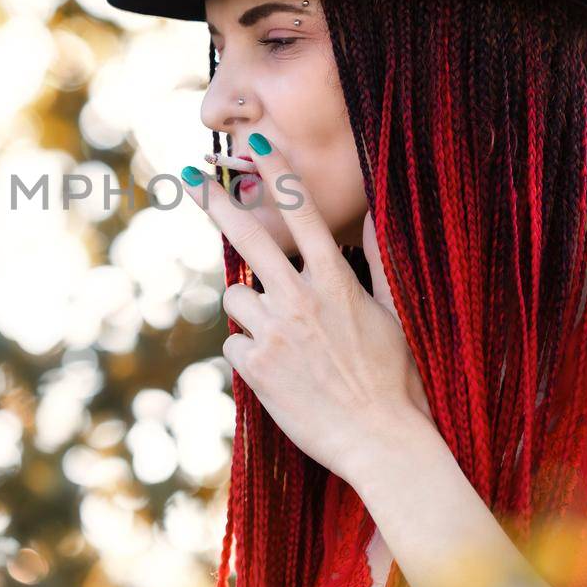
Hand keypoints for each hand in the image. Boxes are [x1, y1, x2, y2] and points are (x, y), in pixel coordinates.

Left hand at [181, 134, 431, 483]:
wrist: (382, 442)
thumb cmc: (396, 380)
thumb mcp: (396, 315)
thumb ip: (379, 263)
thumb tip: (372, 216)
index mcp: (335, 281)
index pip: (302, 213)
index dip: (277, 174)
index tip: (253, 143)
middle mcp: (300, 298)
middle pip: (248, 236)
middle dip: (216, 200)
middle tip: (190, 175)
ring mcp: (274, 332)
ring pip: (234, 299)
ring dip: (248, 313)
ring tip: (286, 344)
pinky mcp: (255, 367)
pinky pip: (234, 346)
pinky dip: (250, 356)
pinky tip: (281, 375)